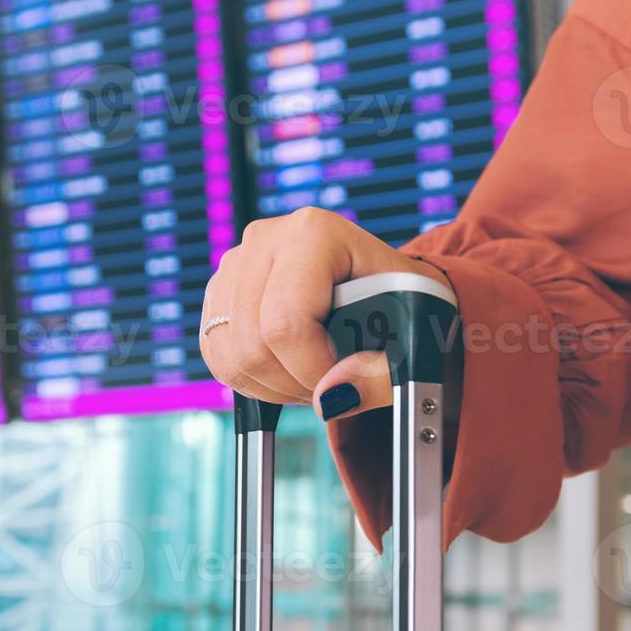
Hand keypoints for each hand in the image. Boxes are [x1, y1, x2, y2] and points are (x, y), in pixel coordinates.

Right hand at [200, 207, 449, 419]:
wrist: (383, 288)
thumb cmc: (401, 304)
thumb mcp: (412, 336)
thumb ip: (380, 375)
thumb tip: (331, 397)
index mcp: (313, 233)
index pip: (286, 322)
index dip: (313, 370)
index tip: (343, 385)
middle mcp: (265, 239)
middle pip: (254, 345)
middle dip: (295, 383)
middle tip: (332, 384)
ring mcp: (235, 265)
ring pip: (232, 357)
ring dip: (274, 386)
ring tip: (313, 375)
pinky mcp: (219, 293)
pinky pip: (218, 357)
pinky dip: (252, 380)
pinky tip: (288, 369)